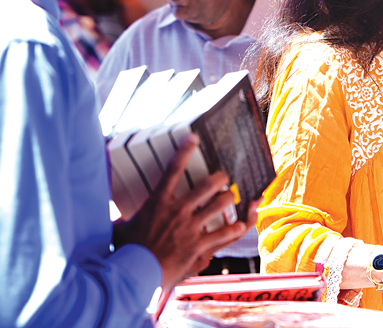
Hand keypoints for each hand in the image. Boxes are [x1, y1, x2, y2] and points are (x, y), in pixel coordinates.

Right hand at [113, 134, 260, 289]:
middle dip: (220, 178)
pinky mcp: (199, 246)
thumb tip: (110, 217)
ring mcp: (191, 228)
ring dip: (228, 199)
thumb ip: (120, 219)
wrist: (133, 275)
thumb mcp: (120, 229)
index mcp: (158, 203)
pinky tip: (241, 224)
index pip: (173, 170)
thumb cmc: (125, 252)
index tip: (194, 138)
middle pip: (208, 185)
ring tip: (230, 198)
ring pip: (220, 204)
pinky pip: (225, 233)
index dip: (185, 151)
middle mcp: (178, 211)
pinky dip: (235, 228)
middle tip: (223, 177)